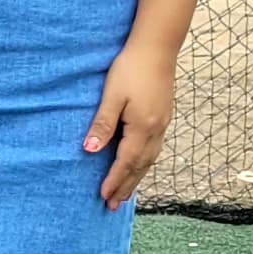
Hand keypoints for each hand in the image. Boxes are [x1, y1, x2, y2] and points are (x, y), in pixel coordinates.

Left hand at [84, 39, 177, 206]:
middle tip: (113, 205)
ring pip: (149, 159)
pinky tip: (138, 165)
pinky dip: (144, 163)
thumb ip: (102, 124)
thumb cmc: (130, 69)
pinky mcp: (163, 116)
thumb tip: (89, 150)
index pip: (126, 162)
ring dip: (136, 177)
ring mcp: (163, 124)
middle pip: (140, 166)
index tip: (103, 197)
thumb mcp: (112, 96)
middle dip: (125, 186)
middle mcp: (156, 130)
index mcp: (143, 127)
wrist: (156, 48)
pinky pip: (154, 148)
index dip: (114, 180)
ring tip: (124, 192)